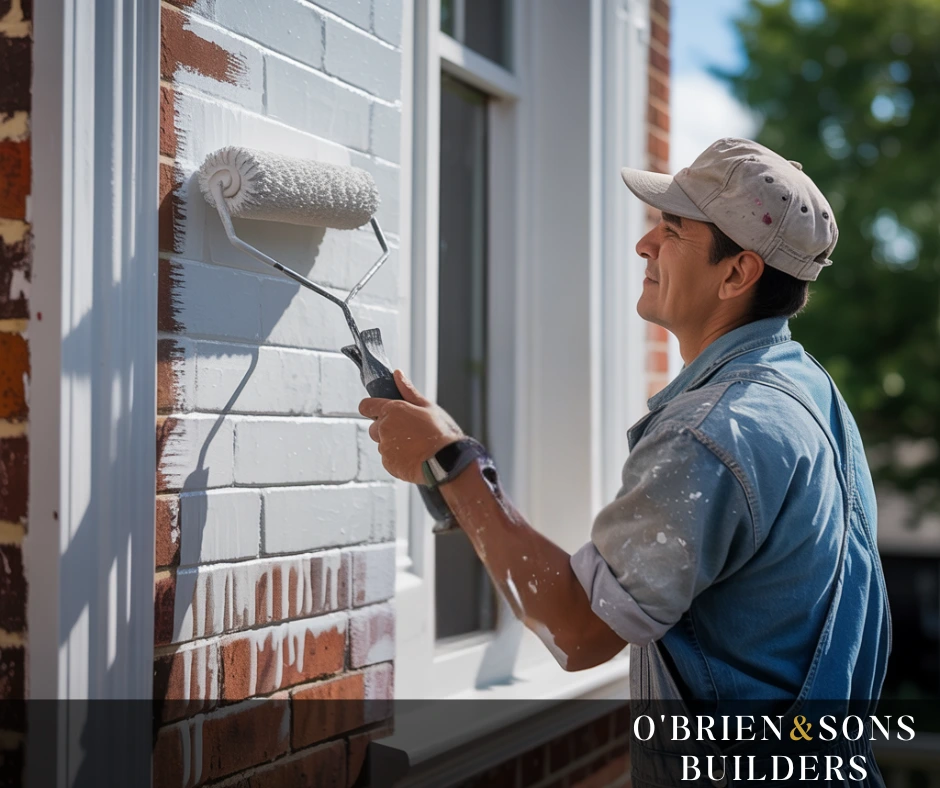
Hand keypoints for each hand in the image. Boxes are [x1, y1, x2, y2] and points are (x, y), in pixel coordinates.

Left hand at [359, 370, 464, 484]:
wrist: (446, 461)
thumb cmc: (441, 432)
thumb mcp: (428, 406)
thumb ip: (408, 391)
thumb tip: (397, 375)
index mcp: (393, 410)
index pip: (366, 406)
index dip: (371, 408)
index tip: (377, 411)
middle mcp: (384, 428)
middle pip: (374, 428)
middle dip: (385, 429)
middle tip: (407, 432)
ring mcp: (385, 447)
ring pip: (383, 444)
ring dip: (393, 444)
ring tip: (414, 446)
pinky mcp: (388, 464)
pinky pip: (388, 459)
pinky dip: (398, 458)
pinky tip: (414, 456)